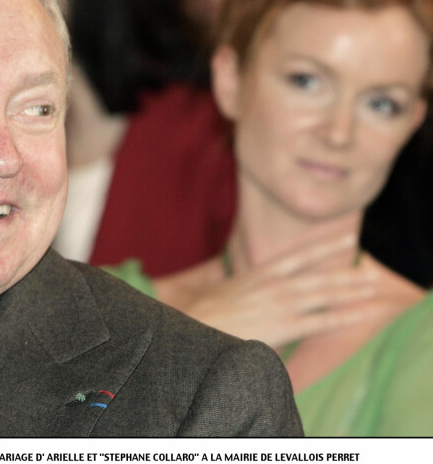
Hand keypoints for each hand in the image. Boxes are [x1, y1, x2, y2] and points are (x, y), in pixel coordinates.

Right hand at [156, 235, 377, 348]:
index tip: (346, 240)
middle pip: (318, 273)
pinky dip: (343, 317)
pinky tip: (360, 314)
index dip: (325, 247)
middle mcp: (274, 284)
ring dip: (350, 289)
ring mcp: (280, 303)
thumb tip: (241, 279)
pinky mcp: (281, 325)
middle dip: (346, 271)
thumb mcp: (222, 287)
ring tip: (371, 286)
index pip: (299, 256)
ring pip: (324, 293)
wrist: (194, 324)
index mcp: (261, 273)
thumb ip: (239, 282)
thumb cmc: (204, 310)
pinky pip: (320, 321)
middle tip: (370, 269)